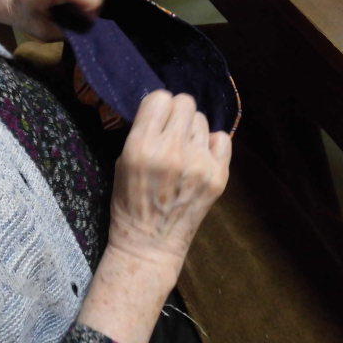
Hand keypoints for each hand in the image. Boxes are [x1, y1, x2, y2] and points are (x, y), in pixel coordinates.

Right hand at [108, 90, 231, 279]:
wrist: (150, 243)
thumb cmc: (129, 203)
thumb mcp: (121, 163)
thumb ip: (142, 134)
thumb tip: (163, 110)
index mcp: (141, 146)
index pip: (160, 98)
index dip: (157, 107)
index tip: (156, 119)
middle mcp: (172, 150)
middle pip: (185, 103)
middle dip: (176, 115)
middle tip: (171, 134)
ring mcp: (199, 163)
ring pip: (202, 120)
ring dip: (192, 132)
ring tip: (183, 153)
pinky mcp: (218, 176)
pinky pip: (221, 139)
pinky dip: (211, 146)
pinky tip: (200, 160)